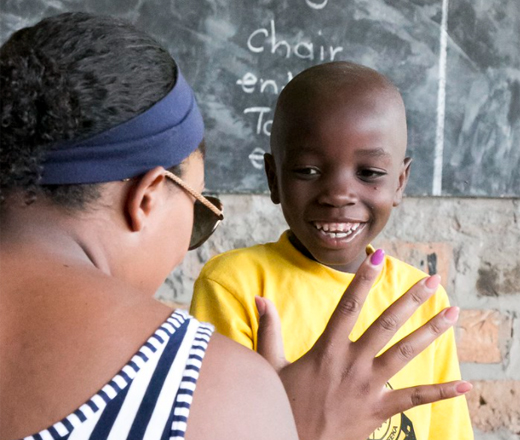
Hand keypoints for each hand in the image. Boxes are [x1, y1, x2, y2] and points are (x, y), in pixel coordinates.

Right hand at [255, 250, 471, 439]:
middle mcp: (352, 362)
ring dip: (431, 331)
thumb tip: (259, 298)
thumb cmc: (281, 404)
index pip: (348, 304)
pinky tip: (465, 384)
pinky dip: (441, 392)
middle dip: (411, 299)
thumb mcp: (270, 364)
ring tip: (453, 313)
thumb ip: (268, 329)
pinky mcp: (378, 411)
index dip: (364, 278)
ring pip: (406, 353)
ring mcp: (368, 386)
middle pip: (386, 323)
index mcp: (327, 348)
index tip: (378, 256)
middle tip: (433, 280)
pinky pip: (414, 399)